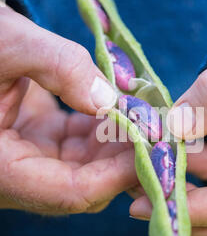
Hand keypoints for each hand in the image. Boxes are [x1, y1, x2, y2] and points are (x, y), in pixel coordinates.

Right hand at [0, 4, 136, 214]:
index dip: (117, 175)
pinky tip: (126, 110)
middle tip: (163, 131)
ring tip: (150, 116)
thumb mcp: (6, 44)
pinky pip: (81, 150)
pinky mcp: (38, 145)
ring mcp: (27, 161)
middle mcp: (13, 175)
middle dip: (126, 161)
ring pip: (87, 170)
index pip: (70, 192)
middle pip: (85, 187)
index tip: (154, 146)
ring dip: (120, 146)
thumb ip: (58, 65)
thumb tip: (110, 99)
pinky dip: (106, 133)